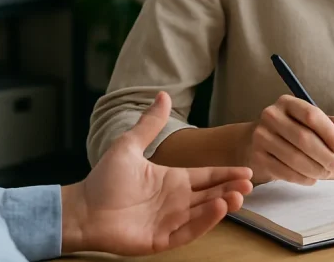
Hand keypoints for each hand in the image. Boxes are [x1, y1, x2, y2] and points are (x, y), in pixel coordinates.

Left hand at [61, 92, 253, 255]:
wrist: (83, 209)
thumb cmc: (103, 179)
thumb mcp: (129, 145)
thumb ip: (150, 124)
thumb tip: (163, 94)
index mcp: (172, 179)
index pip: (206, 176)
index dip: (226, 173)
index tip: (247, 169)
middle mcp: (175, 200)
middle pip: (211, 194)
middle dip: (231, 189)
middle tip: (250, 184)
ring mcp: (170, 221)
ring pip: (204, 213)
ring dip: (223, 204)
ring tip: (238, 195)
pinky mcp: (162, 239)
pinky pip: (188, 231)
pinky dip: (205, 222)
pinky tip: (218, 209)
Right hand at [241, 95, 333, 185]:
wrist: (258, 142)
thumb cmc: (294, 131)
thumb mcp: (315, 123)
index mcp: (288, 103)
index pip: (311, 115)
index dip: (330, 134)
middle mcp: (271, 115)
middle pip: (303, 138)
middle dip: (325, 155)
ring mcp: (261, 136)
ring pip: (294, 158)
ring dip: (315, 169)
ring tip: (325, 173)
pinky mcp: (257, 157)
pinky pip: (285, 172)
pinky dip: (302, 178)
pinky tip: (311, 178)